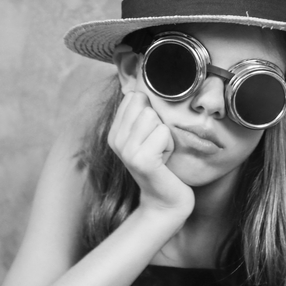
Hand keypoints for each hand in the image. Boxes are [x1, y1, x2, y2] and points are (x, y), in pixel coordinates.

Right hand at [107, 91, 193, 215]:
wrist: (165, 201)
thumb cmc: (163, 166)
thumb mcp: (148, 136)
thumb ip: (141, 113)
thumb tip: (139, 84)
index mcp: (114, 132)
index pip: (134, 97)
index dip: (152, 112)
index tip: (152, 136)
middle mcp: (115, 140)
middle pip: (144, 105)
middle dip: (160, 124)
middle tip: (158, 147)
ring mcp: (126, 151)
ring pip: (154, 117)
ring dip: (166, 135)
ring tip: (162, 153)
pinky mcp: (141, 160)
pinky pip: (163, 132)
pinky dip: (171, 146)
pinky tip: (165, 161)